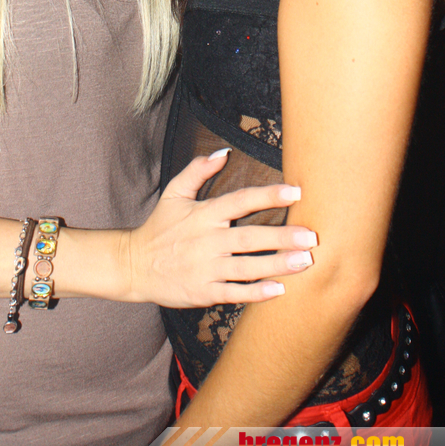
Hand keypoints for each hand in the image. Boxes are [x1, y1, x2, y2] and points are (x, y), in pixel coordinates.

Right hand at [125, 149, 317, 306]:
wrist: (134, 265)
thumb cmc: (159, 226)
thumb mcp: (173, 193)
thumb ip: (197, 171)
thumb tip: (223, 152)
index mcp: (203, 214)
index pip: (240, 200)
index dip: (267, 195)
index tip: (295, 191)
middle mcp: (207, 241)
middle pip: (250, 237)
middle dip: (282, 237)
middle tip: (311, 237)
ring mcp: (206, 268)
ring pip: (247, 267)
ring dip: (277, 265)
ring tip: (305, 263)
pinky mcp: (204, 291)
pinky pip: (235, 292)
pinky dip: (256, 293)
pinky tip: (279, 290)